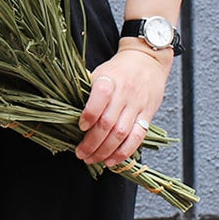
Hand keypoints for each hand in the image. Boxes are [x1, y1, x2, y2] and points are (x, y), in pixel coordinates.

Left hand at [75, 44, 171, 166]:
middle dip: (92, 143)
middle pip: (108, 123)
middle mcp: (125, 93)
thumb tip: (70, 116)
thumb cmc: (118, 69)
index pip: (100, 97)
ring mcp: (137, 105)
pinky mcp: (148, 114)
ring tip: (93, 159)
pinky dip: (124, 152)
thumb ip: (88, 92)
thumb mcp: (100, 72)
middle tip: (81, 153)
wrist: (147, 60)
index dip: (89, 115)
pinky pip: (137, 137)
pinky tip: (112, 160)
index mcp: (109, 79)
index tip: (80, 127)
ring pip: (121, 134)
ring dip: (105, 151)